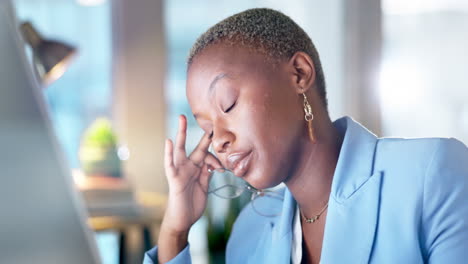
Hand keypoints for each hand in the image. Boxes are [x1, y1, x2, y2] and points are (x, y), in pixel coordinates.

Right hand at [161, 115, 221, 233]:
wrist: (183, 220)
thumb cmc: (192, 203)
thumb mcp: (204, 186)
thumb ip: (208, 172)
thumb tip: (216, 162)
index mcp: (197, 168)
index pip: (206, 151)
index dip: (212, 141)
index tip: (220, 129)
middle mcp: (188, 166)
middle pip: (194, 145)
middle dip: (198, 131)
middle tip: (199, 115)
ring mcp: (180, 171)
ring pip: (180, 149)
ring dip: (181, 134)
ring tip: (182, 119)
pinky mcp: (174, 179)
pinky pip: (169, 164)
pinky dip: (168, 153)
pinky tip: (168, 142)